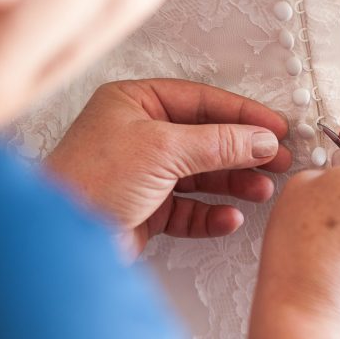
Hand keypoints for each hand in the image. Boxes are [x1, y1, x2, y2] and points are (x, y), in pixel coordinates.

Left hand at [47, 78, 290, 255]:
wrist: (60, 237)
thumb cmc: (90, 179)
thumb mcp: (163, 149)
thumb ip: (219, 143)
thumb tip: (262, 139)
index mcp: (135, 103)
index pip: (201, 101)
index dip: (243, 115)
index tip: (277, 128)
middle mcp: (138, 135)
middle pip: (206, 138)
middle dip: (244, 152)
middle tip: (279, 160)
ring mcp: (142, 174)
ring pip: (201, 176)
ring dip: (233, 183)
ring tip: (262, 190)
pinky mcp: (145, 210)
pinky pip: (189, 210)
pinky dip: (211, 214)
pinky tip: (230, 217)